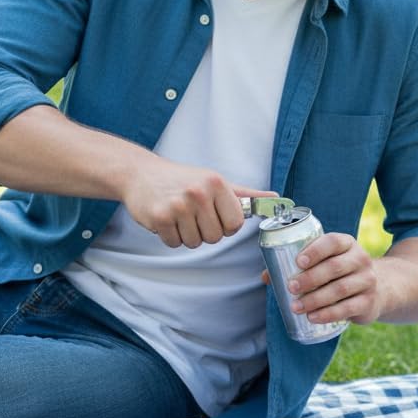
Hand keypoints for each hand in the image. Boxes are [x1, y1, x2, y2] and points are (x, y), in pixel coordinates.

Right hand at [122, 150, 276, 248]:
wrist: (141, 173)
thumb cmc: (183, 179)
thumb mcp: (216, 181)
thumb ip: (245, 195)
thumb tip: (276, 199)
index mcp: (217, 183)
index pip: (235, 224)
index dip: (225, 224)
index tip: (213, 213)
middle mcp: (199, 193)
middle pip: (216, 237)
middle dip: (205, 231)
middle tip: (192, 213)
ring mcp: (178, 205)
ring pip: (195, 243)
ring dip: (187, 234)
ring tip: (179, 214)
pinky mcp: (160, 217)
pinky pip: (175, 243)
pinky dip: (170, 236)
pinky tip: (166, 218)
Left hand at [278, 233, 381, 324]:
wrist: (374, 289)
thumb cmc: (339, 272)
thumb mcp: (325, 262)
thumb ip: (297, 266)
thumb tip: (267, 276)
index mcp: (347, 243)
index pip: (333, 242)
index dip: (315, 251)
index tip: (298, 262)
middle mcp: (360, 259)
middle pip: (335, 267)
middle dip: (310, 278)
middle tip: (291, 287)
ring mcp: (367, 281)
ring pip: (340, 289)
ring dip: (315, 299)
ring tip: (296, 306)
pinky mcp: (368, 302)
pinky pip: (347, 308)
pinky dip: (328, 314)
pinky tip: (313, 317)